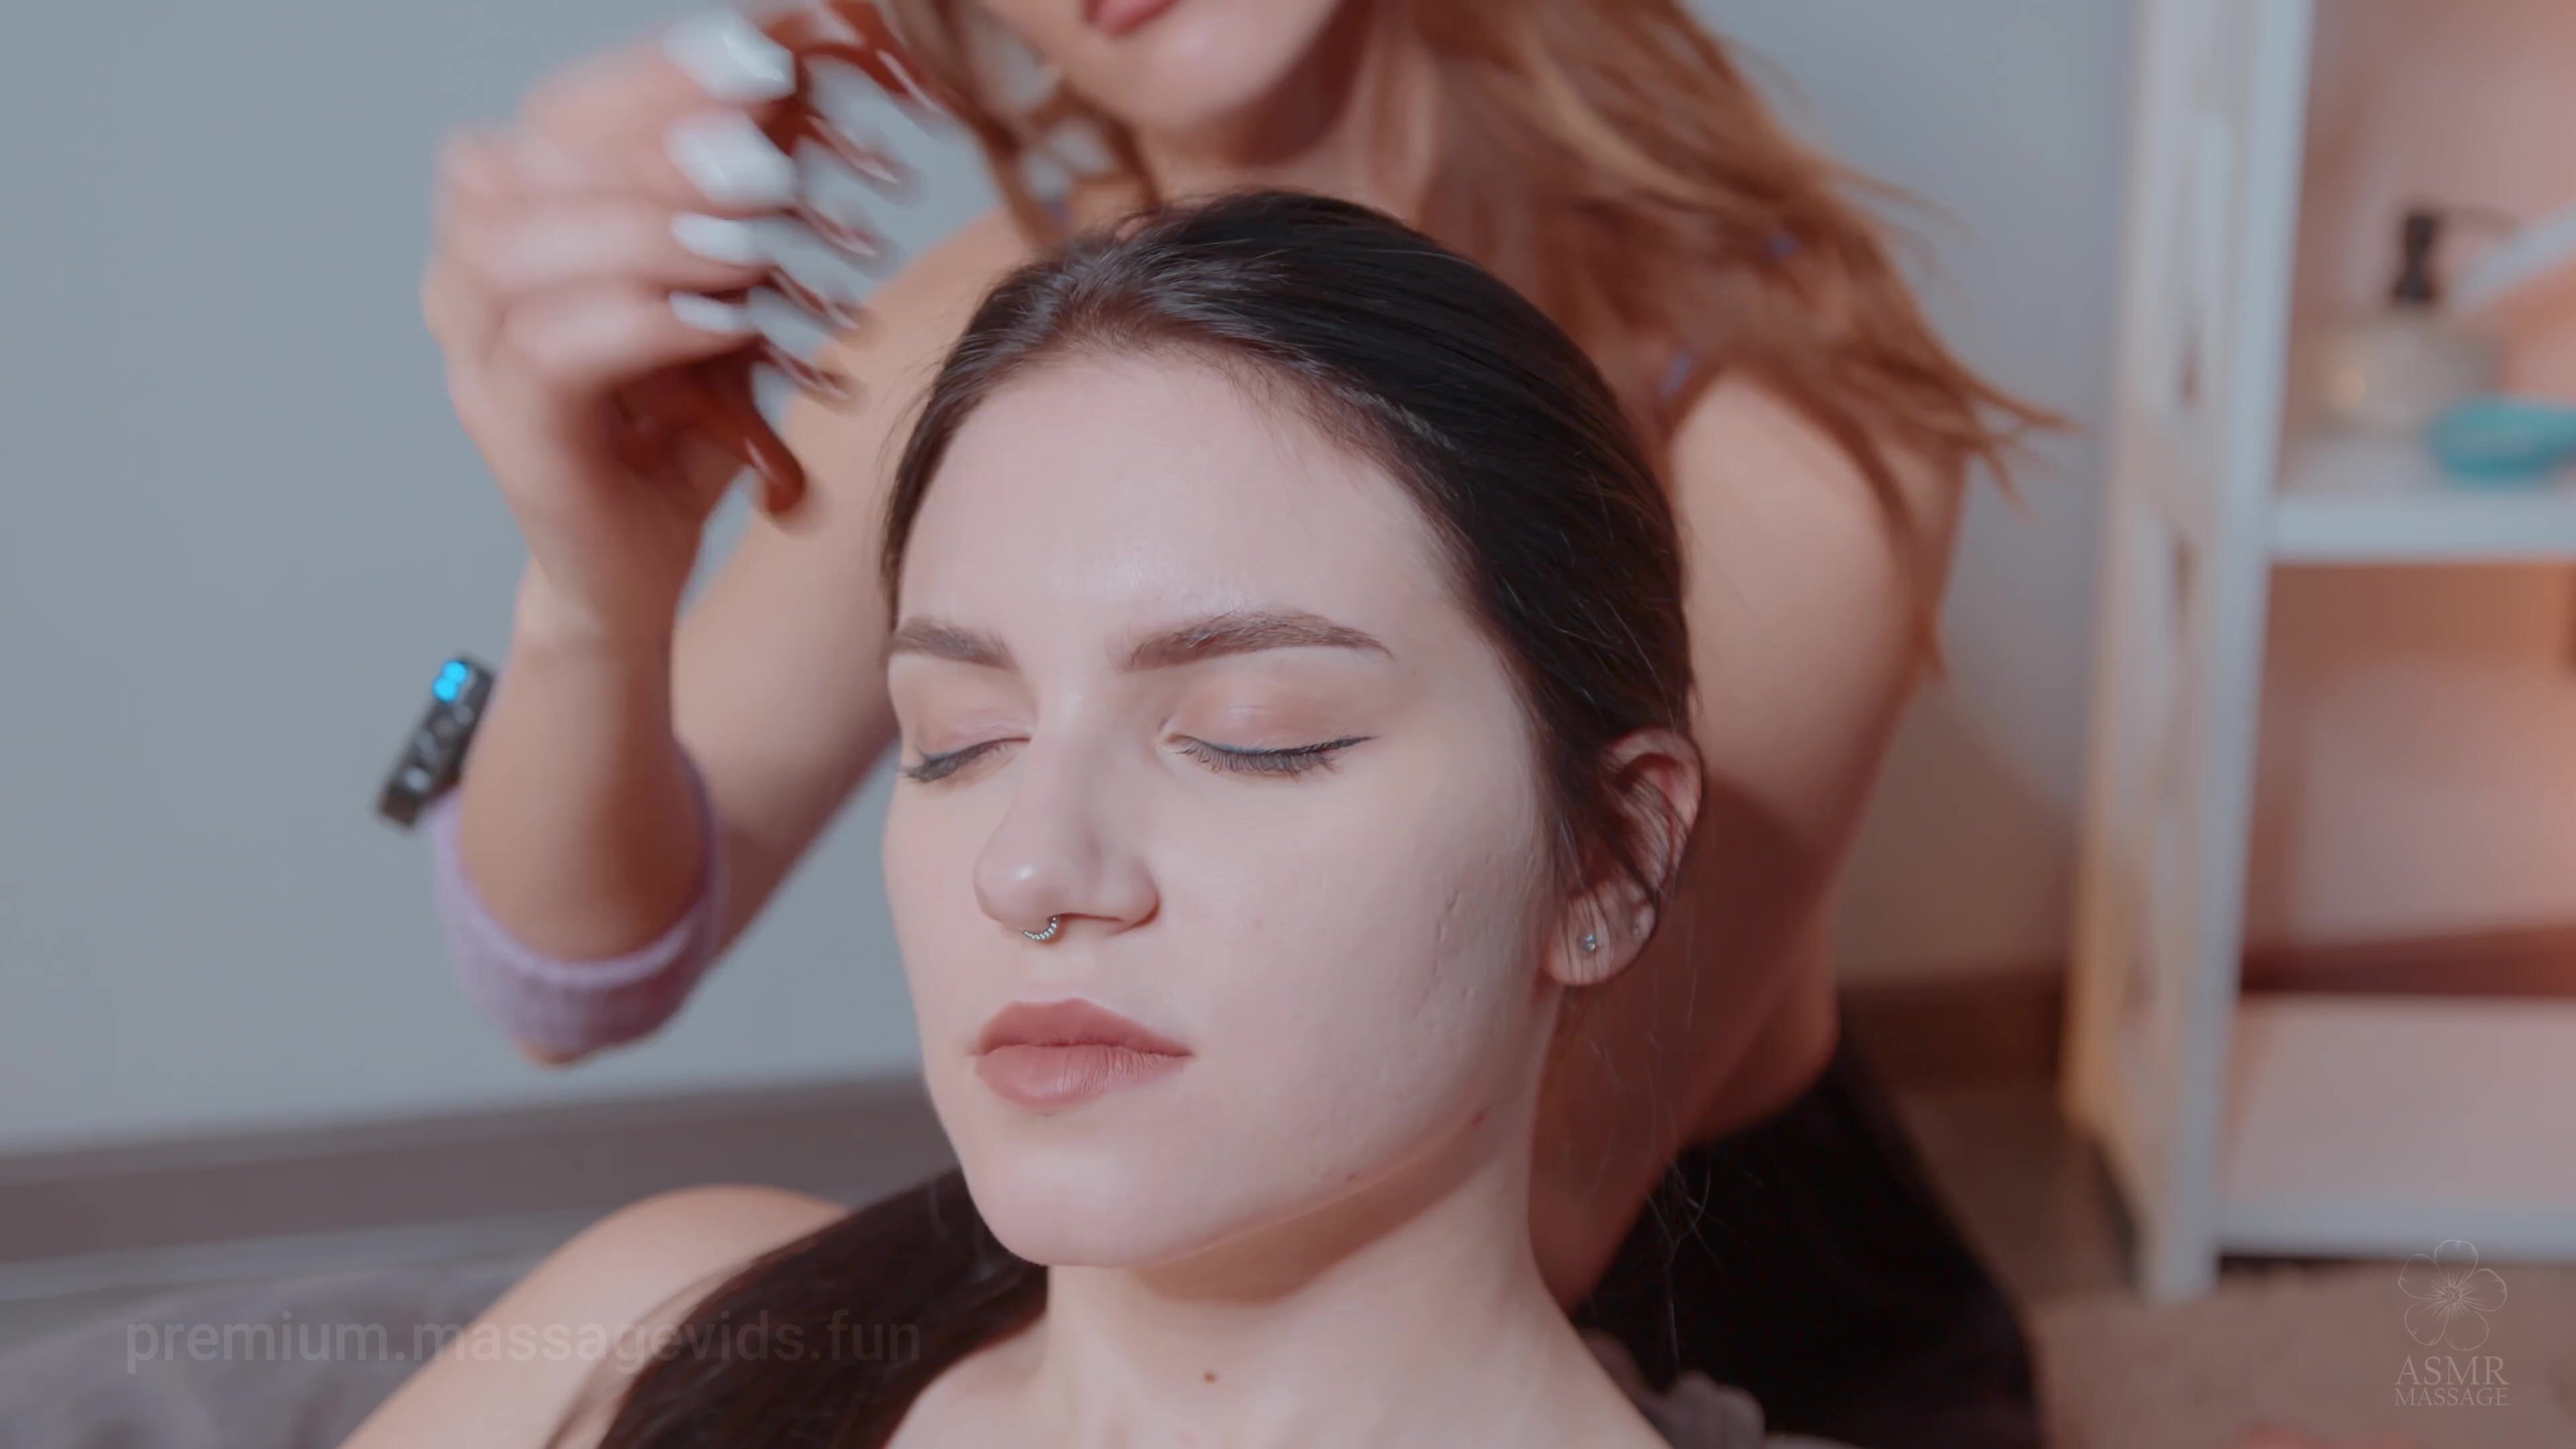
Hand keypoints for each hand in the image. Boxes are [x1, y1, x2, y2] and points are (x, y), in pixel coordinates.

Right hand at [420, 9, 900, 646]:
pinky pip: (548, 352)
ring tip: (749, 239)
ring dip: (644, 229)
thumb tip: (797, 110)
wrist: (637, 568)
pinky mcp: (506, 433)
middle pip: (524, 164)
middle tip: (765, 150)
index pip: (557, 116)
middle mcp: (467, 278)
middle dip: (652, 144)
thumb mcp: (715, 300)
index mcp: (510, 223)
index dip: (650, 79)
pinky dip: (644, 322)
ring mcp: (472, 358)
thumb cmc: (675, 430)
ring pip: (518, 252)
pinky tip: (728, 320)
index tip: (754, 60)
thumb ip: (730, 216)